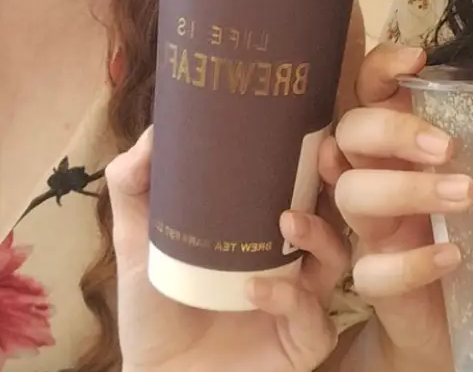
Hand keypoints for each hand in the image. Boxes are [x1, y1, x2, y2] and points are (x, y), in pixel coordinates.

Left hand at [110, 128, 350, 371]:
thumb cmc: (156, 311)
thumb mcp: (139, 242)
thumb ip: (134, 187)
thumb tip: (153, 131)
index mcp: (265, 231)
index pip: (306, 185)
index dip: (320, 157)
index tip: (319, 127)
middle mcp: (292, 262)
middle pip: (336, 214)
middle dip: (338, 184)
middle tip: (325, 157)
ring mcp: (300, 303)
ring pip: (336, 262)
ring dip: (320, 235)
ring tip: (288, 220)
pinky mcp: (299, 344)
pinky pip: (314, 320)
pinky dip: (289, 299)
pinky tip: (255, 289)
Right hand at [325, 45, 464, 369]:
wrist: (458, 318)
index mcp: (402, 145)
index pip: (372, 90)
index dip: (382, 68)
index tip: (417, 61)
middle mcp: (378, 177)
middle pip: (350, 133)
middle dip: (392, 130)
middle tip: (446, 146)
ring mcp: (371, 230)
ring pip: (352, 194)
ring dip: (407, 189)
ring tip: (466, 194)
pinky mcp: (376, 283)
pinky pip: (371, 271)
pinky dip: (412, 263)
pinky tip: (454, 256)